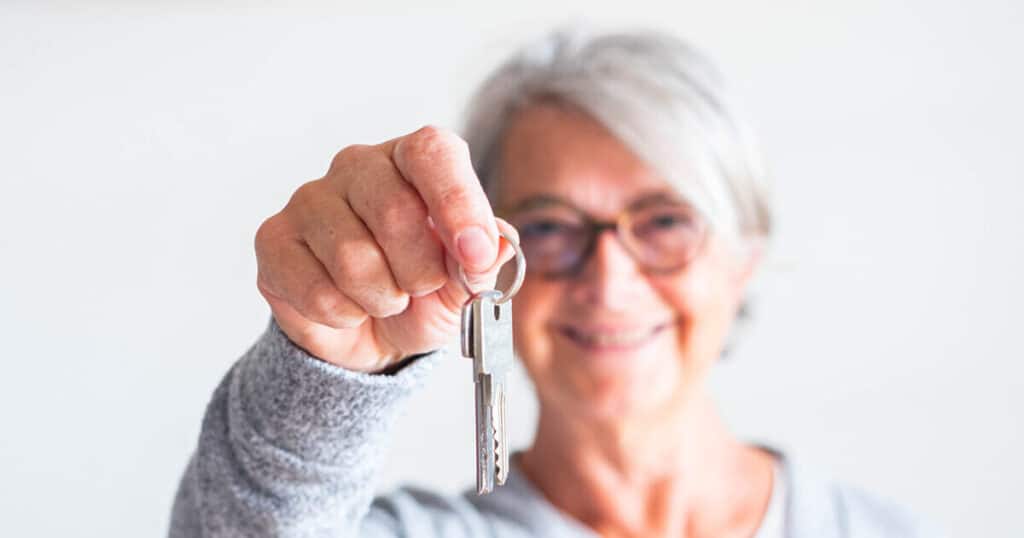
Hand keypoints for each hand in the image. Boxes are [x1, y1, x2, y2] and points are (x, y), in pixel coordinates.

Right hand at [254, 126, 516, 371]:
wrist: (374, 335)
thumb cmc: (424, 293)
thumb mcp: (467, 282)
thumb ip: (483, 262)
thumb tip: (493, 246)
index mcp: (413, 159)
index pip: (432, 153)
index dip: (458, 203)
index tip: (474, 256)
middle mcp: (359, 166)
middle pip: (395, 212)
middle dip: (421, 271)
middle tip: (422, 287)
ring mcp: (310, 198)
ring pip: (352, 258)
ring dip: (383, 298)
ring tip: (387, 298)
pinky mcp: (274, 239)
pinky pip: (316, 289)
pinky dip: (345, 314)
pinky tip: (349, 308)